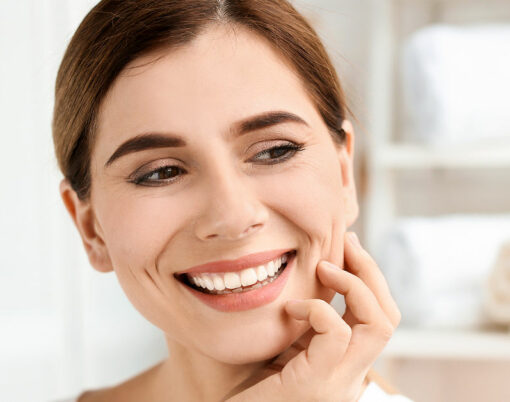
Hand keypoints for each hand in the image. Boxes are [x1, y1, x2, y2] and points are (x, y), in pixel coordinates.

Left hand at [224, 231, 400, 401]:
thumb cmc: (249, 384)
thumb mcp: (286, 343)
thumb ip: (305, 320)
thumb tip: (314, 271)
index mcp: (347, 363)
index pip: (381, 317)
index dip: (370, 277)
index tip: (347, 247)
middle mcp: (351, 374)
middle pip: (388, 316)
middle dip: (370, 270)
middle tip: (346, 243)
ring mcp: (338, 382)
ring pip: (378, 323)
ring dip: (353, 283)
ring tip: (323, 268)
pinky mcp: (314, 383)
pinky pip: (335, 333)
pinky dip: (316, 308)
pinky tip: (291, 307)